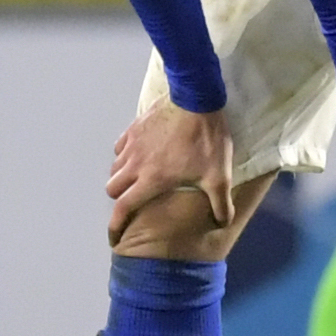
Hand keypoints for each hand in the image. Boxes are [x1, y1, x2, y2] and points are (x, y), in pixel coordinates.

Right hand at [104, 100, 236, 239]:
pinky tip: (138, 153)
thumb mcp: (219, 176)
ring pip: (114, 168)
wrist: (196, 100)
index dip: (115, 225)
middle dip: (120, 198)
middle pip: (112, 188)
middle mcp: (135, 165)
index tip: (115, 236)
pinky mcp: (134, 128)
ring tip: (137, 177)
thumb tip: (222, 224)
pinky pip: (119, 147)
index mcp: (151, 180)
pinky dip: (124, 155)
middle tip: (134, 199)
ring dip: (122, 176)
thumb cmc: (206, 141)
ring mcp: (132, 144)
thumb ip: (220, 203)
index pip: (123, 208)